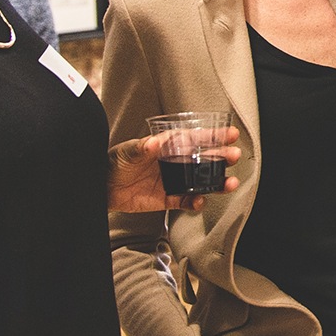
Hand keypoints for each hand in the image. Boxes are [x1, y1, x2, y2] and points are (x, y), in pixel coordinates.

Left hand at [109, 128, 239, 212]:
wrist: (101, 188)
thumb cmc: (114, 163)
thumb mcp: (126, 152)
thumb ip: (141, 148)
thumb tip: (153, 144)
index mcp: (167, 146)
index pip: (194, 139)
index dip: (213, 136)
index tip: (230, 134)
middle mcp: (174, 162)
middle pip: (203, 159)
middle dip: (221, 157)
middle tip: (234, 156)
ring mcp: (172, 181)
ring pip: (200, 181)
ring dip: (216, 182)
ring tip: (230, 183)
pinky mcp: (167, 198)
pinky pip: (186, 201)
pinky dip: (195, 202)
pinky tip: (201, 201)